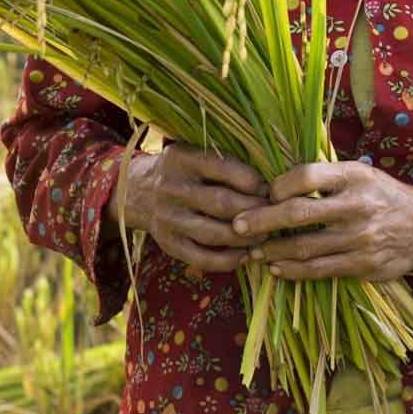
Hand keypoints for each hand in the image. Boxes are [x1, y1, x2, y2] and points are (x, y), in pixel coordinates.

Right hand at [110, 144, 269, 272]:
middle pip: (222, 203)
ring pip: (214, 234)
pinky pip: (202, 258)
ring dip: (245, 238)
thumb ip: (224, 161)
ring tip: (264, 236)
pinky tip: (245, 255)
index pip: (224, 168)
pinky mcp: (168, 244)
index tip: (270, 189)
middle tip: (274, 215)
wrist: (137, 191)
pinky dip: (228, 260)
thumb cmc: (182, 170)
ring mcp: (168, 219)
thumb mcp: (195, 153)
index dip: (253, 181)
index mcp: (182, 159)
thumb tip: (269, 182)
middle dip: (255, 212)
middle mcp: (172, 188)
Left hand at [230, 161, 412, 281]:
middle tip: (237, 226)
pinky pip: (320, 270)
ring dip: (273, 251)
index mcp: (355, 176)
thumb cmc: (383, 195)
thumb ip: (325, 178)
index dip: (279, 185)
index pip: (306, 177)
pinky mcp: (363, 265)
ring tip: (253, 251)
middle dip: (261, 221)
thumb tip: (276, 183)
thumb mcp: (361, 173)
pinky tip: (277, 268)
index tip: (266, 193)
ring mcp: (360, 238)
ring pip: (305, 247)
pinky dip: (294, 270)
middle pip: (298, 214)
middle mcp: (357, 206)